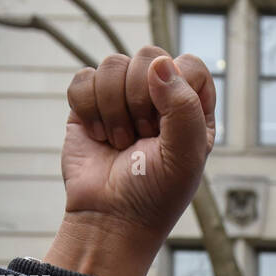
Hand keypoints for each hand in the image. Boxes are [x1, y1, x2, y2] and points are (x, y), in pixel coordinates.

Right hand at [43, 47, 216, 275]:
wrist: (109, 218)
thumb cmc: (154, 194)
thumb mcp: (185, 157)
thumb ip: (183, 107)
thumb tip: (159, 63)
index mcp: (192, 108)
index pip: (189, 65)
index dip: (175, 88)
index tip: (165, 125)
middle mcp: (159, 97)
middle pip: (150, 57)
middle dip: (140, 101)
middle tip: (142, 137)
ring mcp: (122, 97)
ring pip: (113, 64)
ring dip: (114, 110)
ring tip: (121, 143)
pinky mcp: (88, 103)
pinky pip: (84, 78)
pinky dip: (88, 110)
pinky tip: (99, 137)